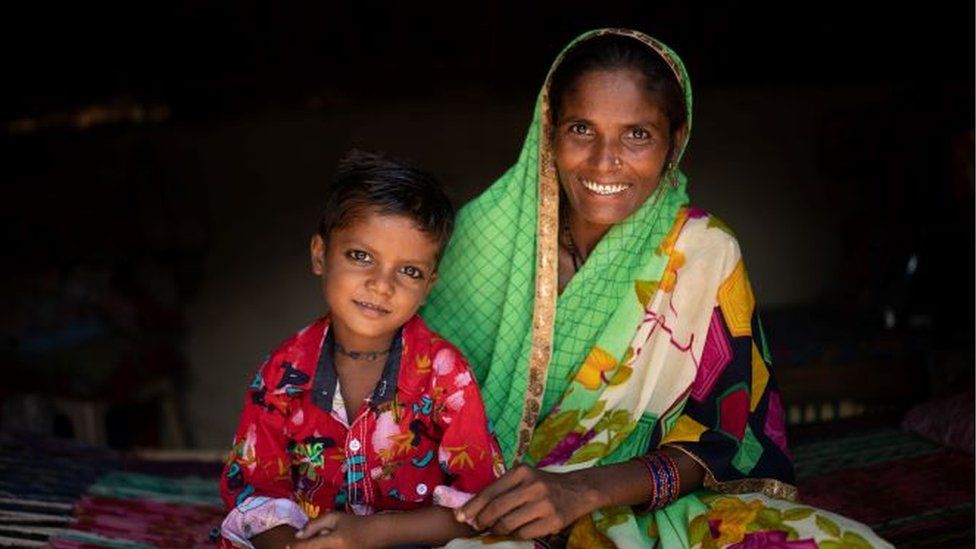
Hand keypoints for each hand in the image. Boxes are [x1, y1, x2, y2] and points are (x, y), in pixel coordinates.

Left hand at [290, 512, 377, 548]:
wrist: (376, 535)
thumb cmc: (355, 523)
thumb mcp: (334, 518)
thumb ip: (314, 525)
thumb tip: (297, 535)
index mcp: (333, 542)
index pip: (305, 547)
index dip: (292, 547)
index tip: (286, 546)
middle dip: (305, 547)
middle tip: (309, 540)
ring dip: (314, 547)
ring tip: (324, 539)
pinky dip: (321, 548)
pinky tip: (328, 543)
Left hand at [454, 464, 598, 539]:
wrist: (577, 490)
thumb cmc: (543, 484)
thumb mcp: (524, 478)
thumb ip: (502, 489)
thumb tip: (473, 508)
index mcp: (522, 472)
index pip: (490, 491)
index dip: (473, 506)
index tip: (461, 516)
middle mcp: (533, 485)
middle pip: (497, 508)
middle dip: (482, 520)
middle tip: (477, 526)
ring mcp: (544, 503)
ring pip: (508, 523)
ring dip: (497, 530)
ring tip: (495, 530)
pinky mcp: (553, 520)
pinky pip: (524, 533)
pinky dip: (514, 535)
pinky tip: (514, 532)